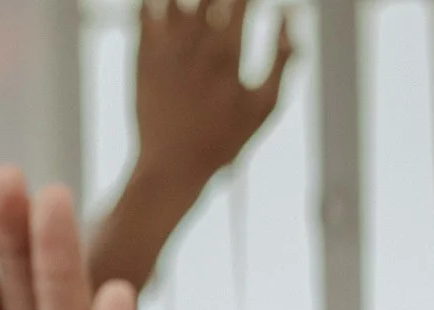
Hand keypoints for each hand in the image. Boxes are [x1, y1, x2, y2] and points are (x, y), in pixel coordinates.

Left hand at [134, 0, 293, 190]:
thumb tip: (291, 12)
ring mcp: (165, 49)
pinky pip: (144, 10)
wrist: (171, 167)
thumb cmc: (224, 139)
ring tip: (202, 5)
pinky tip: (166, 5)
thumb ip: (283, 57)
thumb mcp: (265, 105)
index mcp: (229, 52)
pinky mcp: (142, 56)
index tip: (253, 1)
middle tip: (226, 4)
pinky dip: (153, 0)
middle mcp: (196, 44)